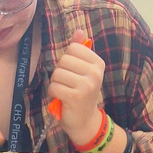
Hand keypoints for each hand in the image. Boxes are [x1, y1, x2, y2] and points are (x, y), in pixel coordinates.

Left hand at [48, 30, 104, 144]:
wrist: (85, 121)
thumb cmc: (81, 93)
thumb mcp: (83, 71)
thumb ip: (80, 51)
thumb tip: (78, 31)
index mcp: (98, 63)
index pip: (73, 48)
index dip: (67, 60)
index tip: (74, 73)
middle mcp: (95, 73)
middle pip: (64, 60)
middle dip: (60, 72)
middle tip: (68, 84)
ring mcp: (86, 85)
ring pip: (57, 73)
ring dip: (56, 84)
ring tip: (65, 91)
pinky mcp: (75, 96)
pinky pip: (54, 86)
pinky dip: (53, 93)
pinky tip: (62, 98)